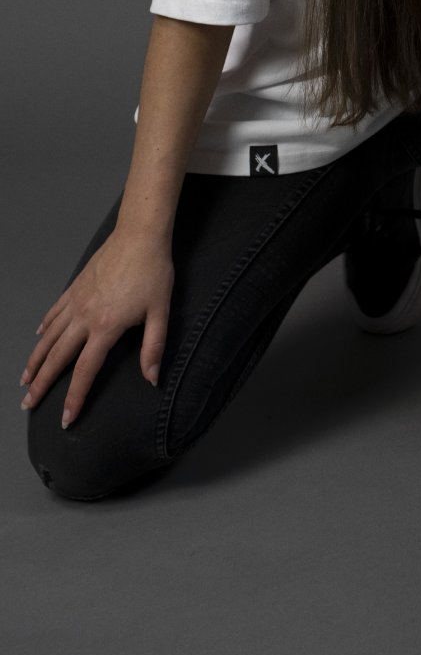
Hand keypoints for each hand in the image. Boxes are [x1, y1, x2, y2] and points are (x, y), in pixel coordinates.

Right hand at [20, 228, 174, 427]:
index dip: (74, 397)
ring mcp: (76, 301)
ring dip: (35, 360)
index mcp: (105, 327)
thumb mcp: (161, 312)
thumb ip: (154, 347)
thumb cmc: (153, 272)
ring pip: (48, 337)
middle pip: (57, 358)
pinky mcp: (75, 287)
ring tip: (25, 379)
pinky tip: (38, 336)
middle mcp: (84, 317)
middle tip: (27, 404)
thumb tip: (152, 378)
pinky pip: (54, 312)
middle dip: (41, 384)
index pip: (85, 371)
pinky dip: (44, 327)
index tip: (66, 419)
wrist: (139, 235)